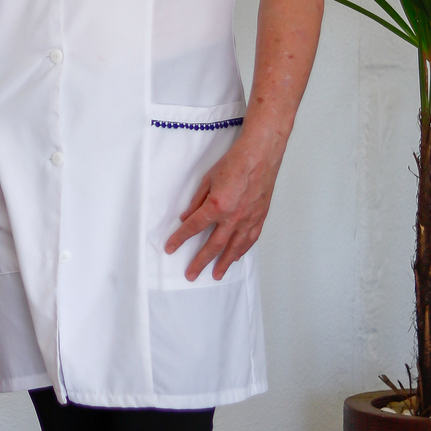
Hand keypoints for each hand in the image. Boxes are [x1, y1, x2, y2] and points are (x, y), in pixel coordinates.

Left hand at [165, 137, 282, 280]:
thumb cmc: (235, 163)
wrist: (260, 155)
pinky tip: (235, 258)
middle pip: (213, 245)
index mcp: (217, 205)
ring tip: (216, 275)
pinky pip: (249, 240)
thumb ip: (197, 201)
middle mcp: (233, 216)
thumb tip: (187, 217)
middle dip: (200, 261)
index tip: (170, 248)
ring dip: (223, 263)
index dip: (179, 239)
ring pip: (233, 248)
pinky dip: (241, 251)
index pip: (193, 227)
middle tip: (191, 274)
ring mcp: (248, 219)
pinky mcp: (259, 218)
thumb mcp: (208, 179)